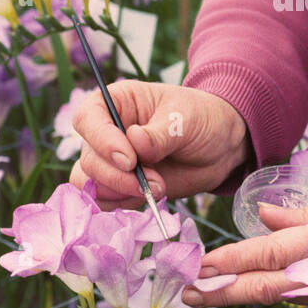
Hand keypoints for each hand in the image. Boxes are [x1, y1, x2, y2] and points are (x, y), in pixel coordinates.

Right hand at [70, 81, 247, 206]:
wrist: (220, 147)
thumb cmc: (201, 119)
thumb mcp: (186, 119)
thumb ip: (159, 133)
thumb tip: (134, 141)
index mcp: (118, 102)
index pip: (87, 118)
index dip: (101, 140)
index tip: (129, 159)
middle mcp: (108, 131)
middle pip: (89, 158)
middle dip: (117, 176)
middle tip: (150, 182)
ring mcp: (111, 160)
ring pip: (90, 182)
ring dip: (120, 192)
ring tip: (158, 188)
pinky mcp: (120, 185)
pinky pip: (104, 200)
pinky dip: (122, 204)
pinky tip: (147, 196)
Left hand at [181, 192, 307, 307]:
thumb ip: (306, 216)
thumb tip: (263, 216)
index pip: (268, 255)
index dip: (231, 262)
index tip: (199, 266)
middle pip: (266, 287)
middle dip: (224, 291)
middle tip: (187, 293)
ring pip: (283, 296)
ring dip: (244, 293)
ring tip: (206, 292)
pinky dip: (280, 293)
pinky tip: (254, 287)